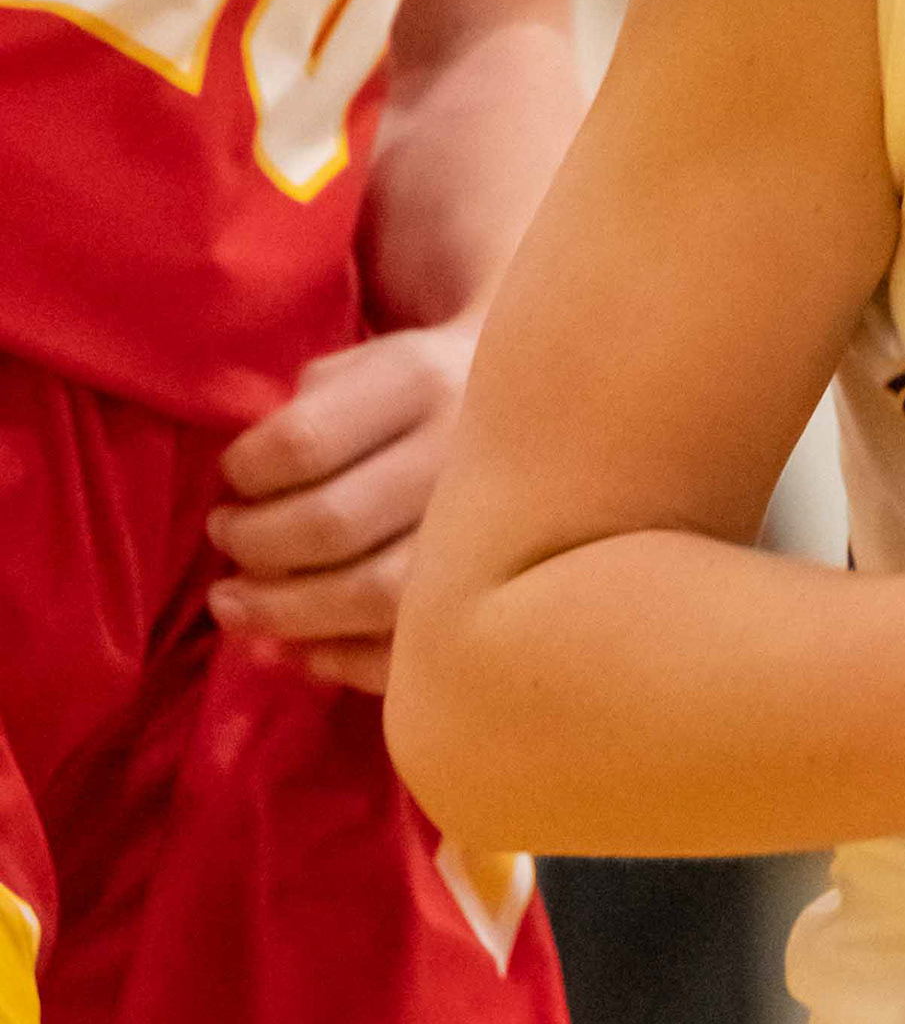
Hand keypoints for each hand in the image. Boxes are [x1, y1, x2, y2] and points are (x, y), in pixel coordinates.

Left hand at [211, 316, 479, 693]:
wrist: (556, 404)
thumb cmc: (429, 390)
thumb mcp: (370, 364)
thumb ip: (303, 414)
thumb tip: (239, 499)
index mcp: (420, 379)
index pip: (299, 444)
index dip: (243, 477)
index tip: (231, 485)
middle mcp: (460, 450)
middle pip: (329, 524)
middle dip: (253, 549)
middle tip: (228, 546)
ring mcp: (490, 526)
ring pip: (371, 593)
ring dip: (284, 614)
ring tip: (240, 608)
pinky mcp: (504, 589)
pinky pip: (414, 645)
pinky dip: (345, 659)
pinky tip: (306, 649)